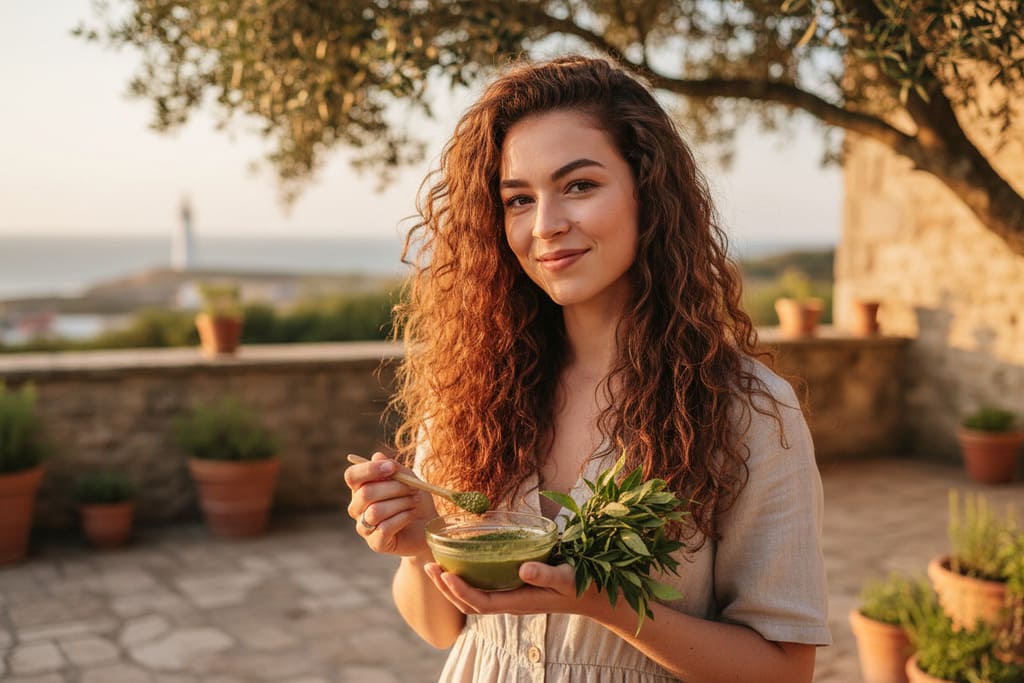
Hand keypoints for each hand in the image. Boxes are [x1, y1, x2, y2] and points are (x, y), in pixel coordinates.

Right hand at [344, 452, 436, 558]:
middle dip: (394, 488)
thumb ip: (394, 468)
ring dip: (400, 503)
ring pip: (375, 511)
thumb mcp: (408, 479)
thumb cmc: (415, 500)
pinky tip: (411, 514)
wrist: (428, 526)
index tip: (391, 467)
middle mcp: (357, 508)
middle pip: (365, 493)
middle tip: (413, 488)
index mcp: (360, 488)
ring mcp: (364, 527)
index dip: (369, 469)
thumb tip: (377, 456)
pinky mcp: (376, 543)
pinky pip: (385, 527)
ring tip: (414, 501)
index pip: (352, 476)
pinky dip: (402, 518)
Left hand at [423, 561, 604, 618]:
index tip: (445, 575)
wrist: (592, 594)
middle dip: (446, 589)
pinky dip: (465, 580)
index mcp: (519, 602)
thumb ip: (546, 574)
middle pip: (469, 604)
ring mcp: (510, 598)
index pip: (480, 603)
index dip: (460, 592)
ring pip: (472, 599)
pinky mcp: (512, 590)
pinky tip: (459, 565)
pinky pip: (481, 589)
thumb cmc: (580, 584)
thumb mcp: (566, 577)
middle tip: (429, 567)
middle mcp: (510, 603)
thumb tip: (522, 569)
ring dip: (451, 586)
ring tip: (435, 567)